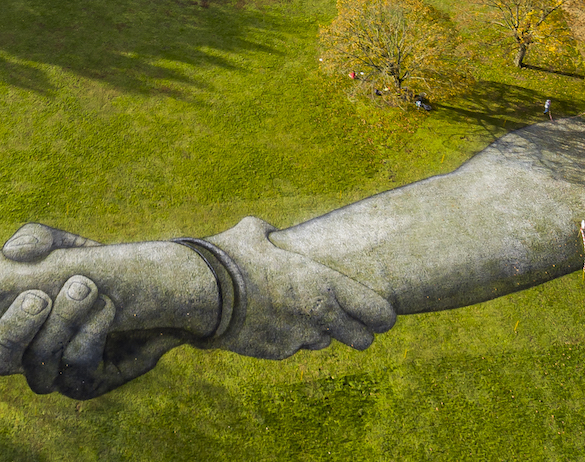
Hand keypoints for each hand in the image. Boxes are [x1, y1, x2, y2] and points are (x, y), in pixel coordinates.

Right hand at [0, 223, 184, 398]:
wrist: (152, 292)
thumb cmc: (93, 267)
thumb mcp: (65, 244)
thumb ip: (37, 240)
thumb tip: (13, 254)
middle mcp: (18, 352)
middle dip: (11, 330)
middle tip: (38, 297)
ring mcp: (50, 372)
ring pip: (37, 368)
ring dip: (62, 325)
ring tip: (86, 288)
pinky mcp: (84, 384)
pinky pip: (77, 372)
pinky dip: (91, 336)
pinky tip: (107, 310)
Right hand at [202, 215, 396, 358]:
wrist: (201, 293)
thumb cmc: (231, 257)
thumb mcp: (254, 232)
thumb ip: (271, 233)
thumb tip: (268, 232)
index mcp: (325, 284)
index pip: (378, 313)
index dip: (383, 316)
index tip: (381, 315)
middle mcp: (319, 315)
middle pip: (363, 340)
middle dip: (359, 332)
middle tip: (348, 322)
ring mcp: (298, 338)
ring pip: (322, 342)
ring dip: (315, 332)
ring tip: (293, 312)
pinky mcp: (277, 353)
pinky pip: (291, 348)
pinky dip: (285, 338)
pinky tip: (266, 321)